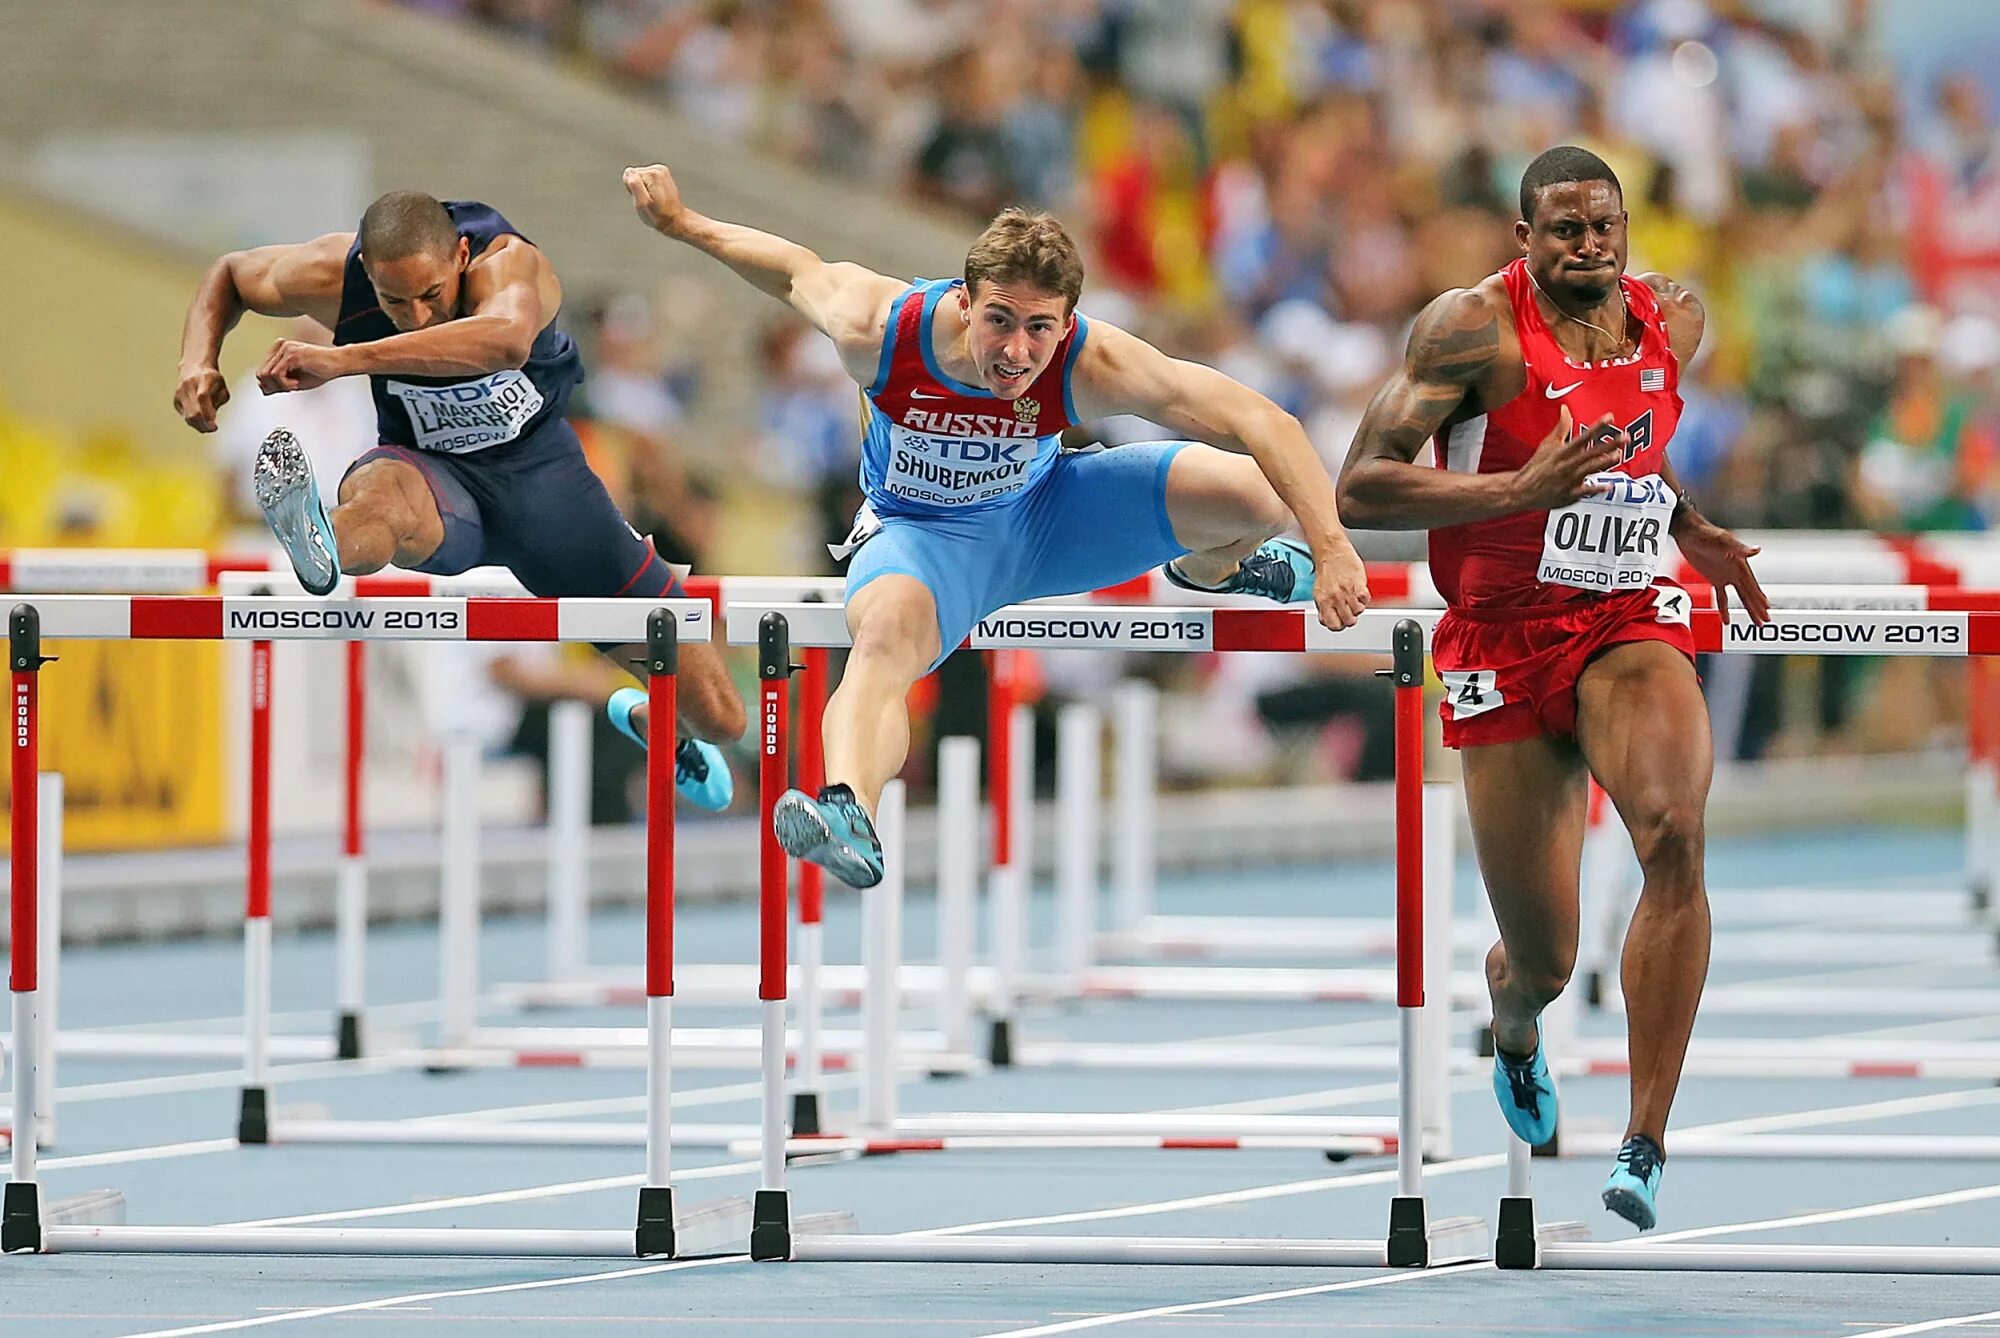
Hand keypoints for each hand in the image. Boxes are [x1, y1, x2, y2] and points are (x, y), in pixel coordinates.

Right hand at [174, 366, 229, 431]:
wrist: (193, 366)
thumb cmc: (212, 378)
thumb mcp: (222, 387)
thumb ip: (219, 401)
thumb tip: (211, 419)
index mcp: (203, 379)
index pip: (202, 398)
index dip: (207, 414)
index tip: (214, 426)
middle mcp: (188, 385)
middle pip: (193, 411)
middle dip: (203, 425)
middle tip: (212, 429)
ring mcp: (180, 393)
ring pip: (187, 416)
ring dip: (199, 425)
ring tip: (208, 426)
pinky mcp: (176, 400)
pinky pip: (184, 416)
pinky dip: (193, 421)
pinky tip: (201, 420)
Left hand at [256, 340, 345, 394]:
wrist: (338, 363)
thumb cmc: (320, 370)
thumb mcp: (294, 379)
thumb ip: (278, 383)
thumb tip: (263, 388)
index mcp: (279, 350)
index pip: (262, 371)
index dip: (271, 385)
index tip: (286, 387)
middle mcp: (280, 347)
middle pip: (261, 373)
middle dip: (274, 386)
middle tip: (290, 388)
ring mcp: (285, 349)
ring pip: (266, 375)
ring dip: (280, 386)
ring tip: (294, 385)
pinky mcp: (291, 355)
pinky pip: (276, 374)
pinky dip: (285, 384)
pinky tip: (296, 384)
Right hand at [623, 164, 686, 235]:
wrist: (676, 220)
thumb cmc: (659, 216)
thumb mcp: (642, 204)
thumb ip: (634, 186)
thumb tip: (629, 172)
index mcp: (652, 174)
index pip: (628, 175)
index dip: (632, 189)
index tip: (642, 198)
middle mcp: (658, 169)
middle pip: (635, 174)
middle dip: (638, 188)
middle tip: (648, 200)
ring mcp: (662, 171)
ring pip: (641, 177)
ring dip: (644, 189)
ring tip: (653, 199)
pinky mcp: (663, 174)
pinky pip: (647, 178)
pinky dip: (649, 187)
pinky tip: (657, 196)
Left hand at [1312, 538, 1369, 631]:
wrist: (1331, 550)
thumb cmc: (1327, 569)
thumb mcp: (1319, 591)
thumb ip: (1325, 607)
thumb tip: (1329, 620)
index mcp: (1323, 601)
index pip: (1333, 625)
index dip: (1338, 625)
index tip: (1340, 621)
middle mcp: (1334, 597)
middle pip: (1348, 621)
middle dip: (1350, 618)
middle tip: (1349, 610)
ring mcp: (1347, 591)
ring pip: (1358, 612)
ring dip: (1358, 607)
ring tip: (1354, 599)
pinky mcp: (1358, 583)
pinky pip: (1366, 600)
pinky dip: (1364, 598)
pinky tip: (1359, 592)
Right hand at [1509, 407, 1626, 510]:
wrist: (1522, 490)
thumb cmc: (1537, 466)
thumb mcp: (1548, 445)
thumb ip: (1561, 427)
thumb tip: (1565, 408)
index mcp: (1562, 452)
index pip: (1583, 436)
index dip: (1598, 426)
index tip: (1610, 417)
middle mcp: (1567, 465)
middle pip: (1591, 452)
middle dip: (1609, 444)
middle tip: (1625, 437)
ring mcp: (1568, 480)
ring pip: (1589, 470)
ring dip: (1604, 463)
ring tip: (1617, 455)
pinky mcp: (1569, 494)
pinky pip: (1584, 492)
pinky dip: (1596, 489)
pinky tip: (1608, 486)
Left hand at [1675, 516, 1768, 623]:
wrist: (1689, 533)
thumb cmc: (1707, 534)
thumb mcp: (1723, 541)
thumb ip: (1739, 548)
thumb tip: (1757, 550)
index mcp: (1740, 565)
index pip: (1752, 585)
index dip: (1759, 597)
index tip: (1767, 608)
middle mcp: (1735, 572)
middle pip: (1749, 594)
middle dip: (1757, 608)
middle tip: (1765, 621)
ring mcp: (1725, 576)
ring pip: (1740, 597)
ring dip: (1748, 609)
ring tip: (1756, 622)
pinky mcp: (1714, 578)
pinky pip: (1721, 597)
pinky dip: (1724, 608)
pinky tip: (1726, 620)